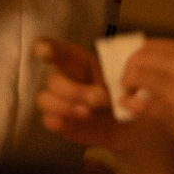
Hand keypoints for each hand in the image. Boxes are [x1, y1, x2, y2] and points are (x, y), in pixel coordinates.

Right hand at [32, 36, 143, 150]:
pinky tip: (69, 124)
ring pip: (44, 99)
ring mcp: (59, 101)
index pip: (56, 49)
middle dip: (74, 91)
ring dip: (65, 106)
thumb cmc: (124, 95)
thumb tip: (97, 95)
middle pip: (52, 79)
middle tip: (98, 99)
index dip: (45, 47)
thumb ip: (112, 83)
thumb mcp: (123, 82)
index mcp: (79, 62)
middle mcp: (64, 78)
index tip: (45, 52)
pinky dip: (57, 122)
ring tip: (88, 113)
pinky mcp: (59, 121)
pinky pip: (47, 120)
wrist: (129, 126)